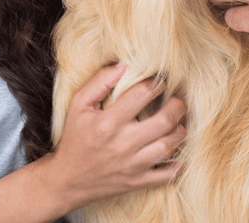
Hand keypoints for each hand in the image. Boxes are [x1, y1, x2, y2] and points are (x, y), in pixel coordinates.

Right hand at [45, 64, 185, 209]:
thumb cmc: (75, 138)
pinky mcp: (138, 181)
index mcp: (108, 122)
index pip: (143, 94)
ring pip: (170, 145)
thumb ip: (99, 82)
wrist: (68, 180)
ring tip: (180, 120)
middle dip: (177, 105)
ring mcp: (133, 165)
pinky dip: (179, 163)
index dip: (157, 83)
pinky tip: (179, 148)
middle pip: (165, 120)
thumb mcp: (78, 105)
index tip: (161, 80)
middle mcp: (123, 144)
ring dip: (181, 130)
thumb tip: (123, 66)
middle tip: (178, 98)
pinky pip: (169, 174)